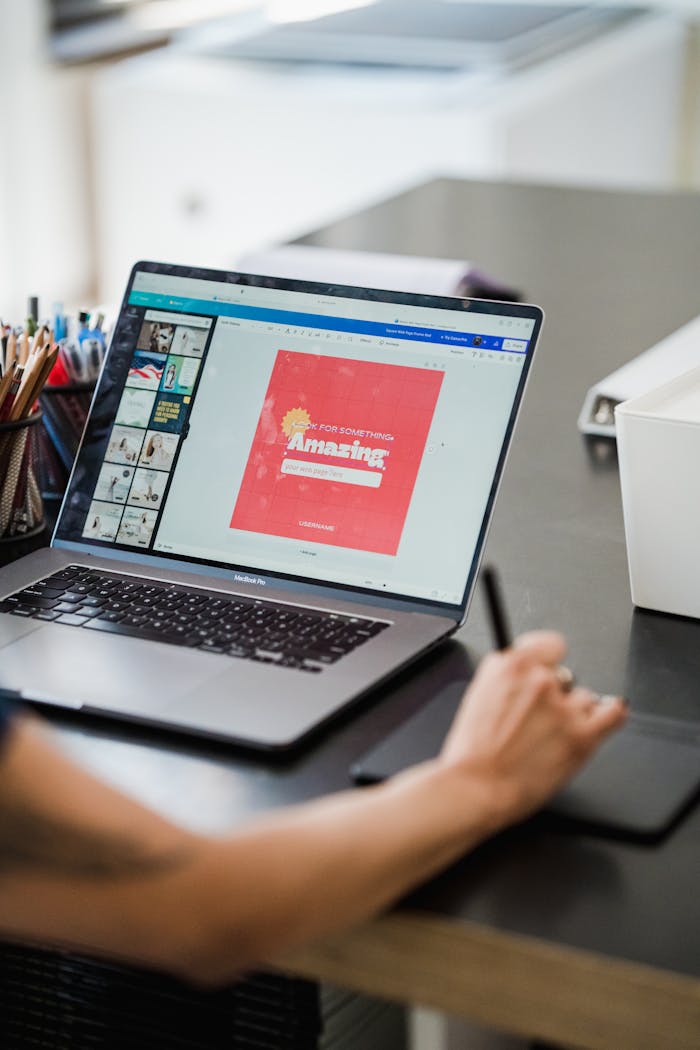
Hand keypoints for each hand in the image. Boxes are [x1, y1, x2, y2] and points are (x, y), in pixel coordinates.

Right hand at [440, 631, 626, 830]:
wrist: (476, 787)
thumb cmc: (472, 751)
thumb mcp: (479, 695)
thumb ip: (508, 678)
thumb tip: (528, 675)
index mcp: (511, 666)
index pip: (551, 644)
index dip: (549, 660)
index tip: (547, 669)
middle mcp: (540, 681)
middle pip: (566, 675)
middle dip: (556, 693)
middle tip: (539, 717)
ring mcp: (563, 708)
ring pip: (585, 698)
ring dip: (575, 712)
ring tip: (554, 734)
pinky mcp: (582, 736)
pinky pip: (613, 713)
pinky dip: (611, 714)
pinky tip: (604, 718)